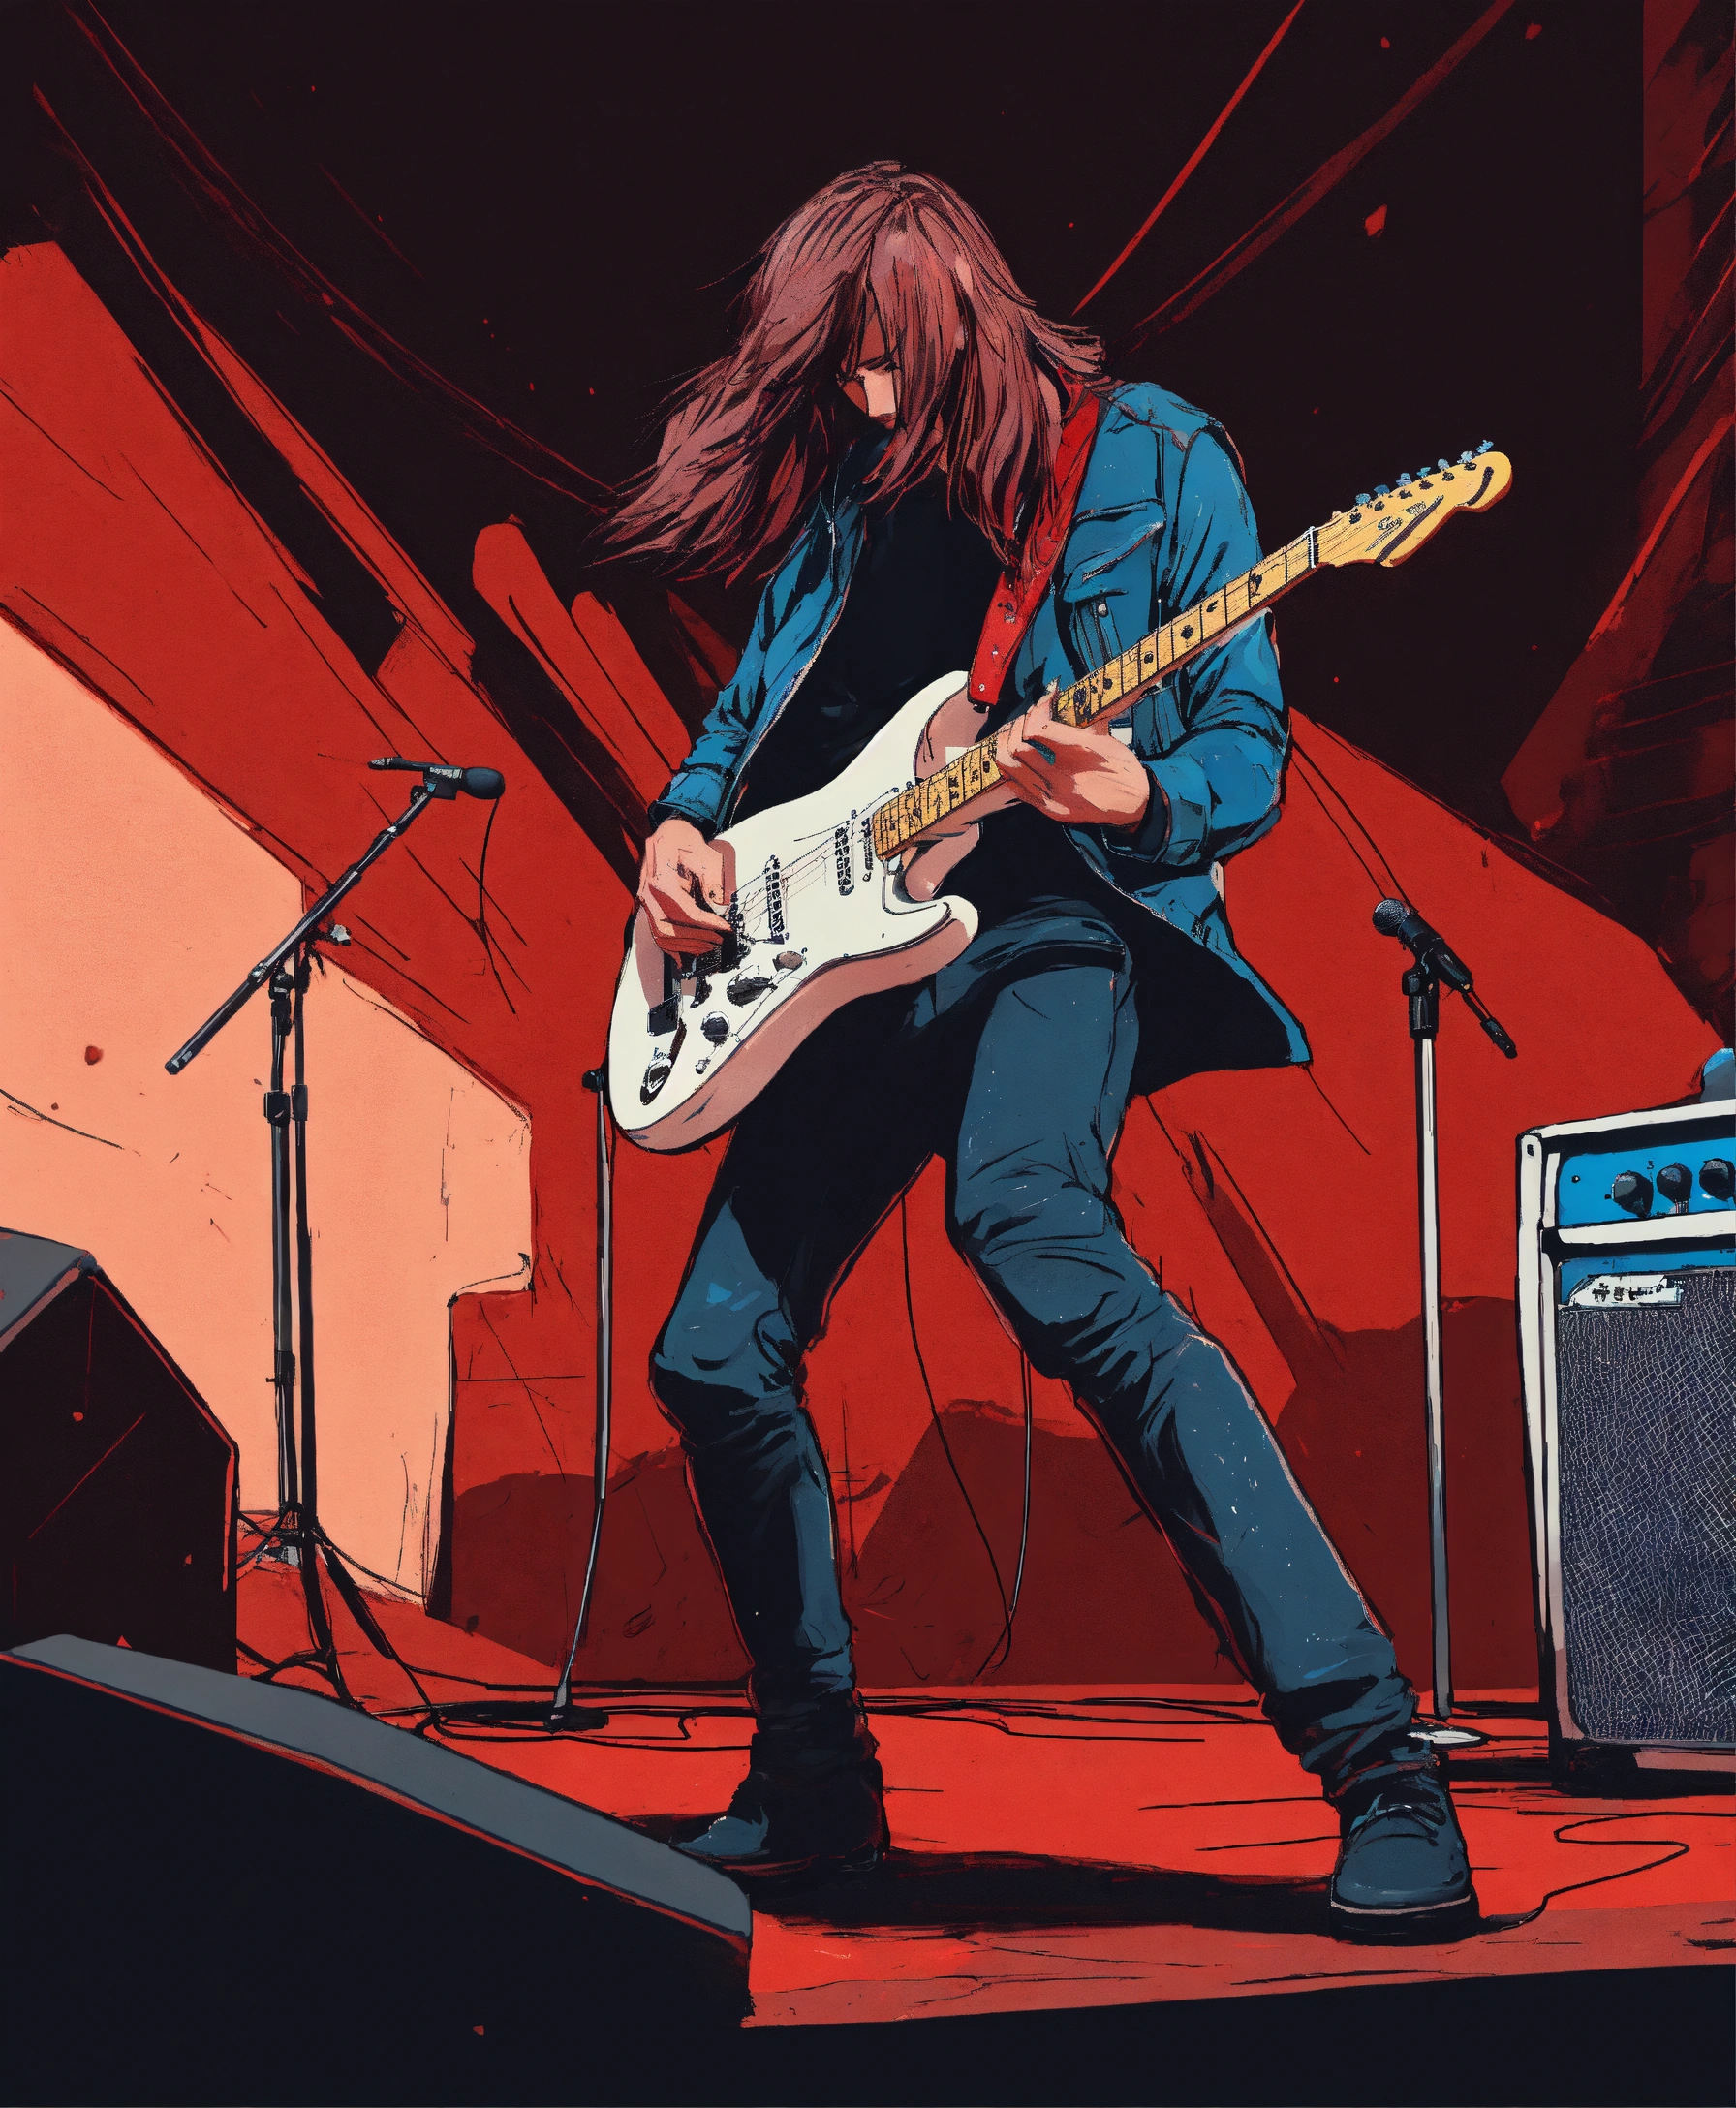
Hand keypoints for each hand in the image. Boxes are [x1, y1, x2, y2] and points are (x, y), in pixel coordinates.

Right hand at [638, 817, 732, 955]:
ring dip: (684, 945)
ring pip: (660, 934)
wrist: (667, 833)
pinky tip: (686, 953)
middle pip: (668, 927)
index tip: (724, 928)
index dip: (705, 923)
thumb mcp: (705, 853)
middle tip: (718, 941)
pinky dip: (670, 945)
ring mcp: (644, 900)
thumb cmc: (686, 841)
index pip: (682, 910)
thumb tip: (718, 903)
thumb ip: (712, 878)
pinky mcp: (647, 906)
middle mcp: (647, 892)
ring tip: (707, 946)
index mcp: (660, 878)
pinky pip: (655, 932)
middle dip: (696, 938)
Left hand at [993, 685, 1156, 832]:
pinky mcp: (1047, 809)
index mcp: (1078, 754)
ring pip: (1009, 767)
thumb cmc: (1121, 768)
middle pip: (1016, 746)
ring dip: (1007, 746)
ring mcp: (1051, 796)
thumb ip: (1077, 723)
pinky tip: (1018, 759)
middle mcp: (1061, 776)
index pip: (1037, 727)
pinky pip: (1016, 786)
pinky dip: (1011, 769)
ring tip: (1014, 736)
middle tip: (1024, 719)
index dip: (1036, 709)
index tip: (1044, 700)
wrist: (1133, 805)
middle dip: (1016, 726)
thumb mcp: (1105, 739)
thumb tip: (1056, 700)